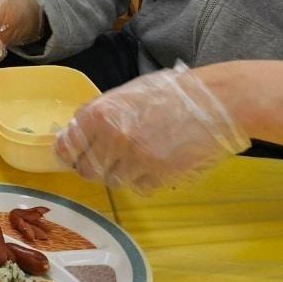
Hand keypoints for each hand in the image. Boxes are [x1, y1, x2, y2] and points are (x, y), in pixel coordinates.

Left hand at [54, 64, 250, 193]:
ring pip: (113, 181)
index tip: (73, 155)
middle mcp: (112, 139)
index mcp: (100, 114)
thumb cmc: (170, 93)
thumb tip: (78, 132)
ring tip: (137, 159)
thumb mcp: (125, 95)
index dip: (68, 153)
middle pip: (87, 170)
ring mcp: (136, 160)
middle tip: (108, 159)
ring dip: (121, 174)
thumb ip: (99, 114)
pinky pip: (139, 188)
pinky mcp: (159, 176)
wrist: (215, 103)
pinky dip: (143, 181)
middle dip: (94, 167)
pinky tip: (155, 165)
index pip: (67, 146)